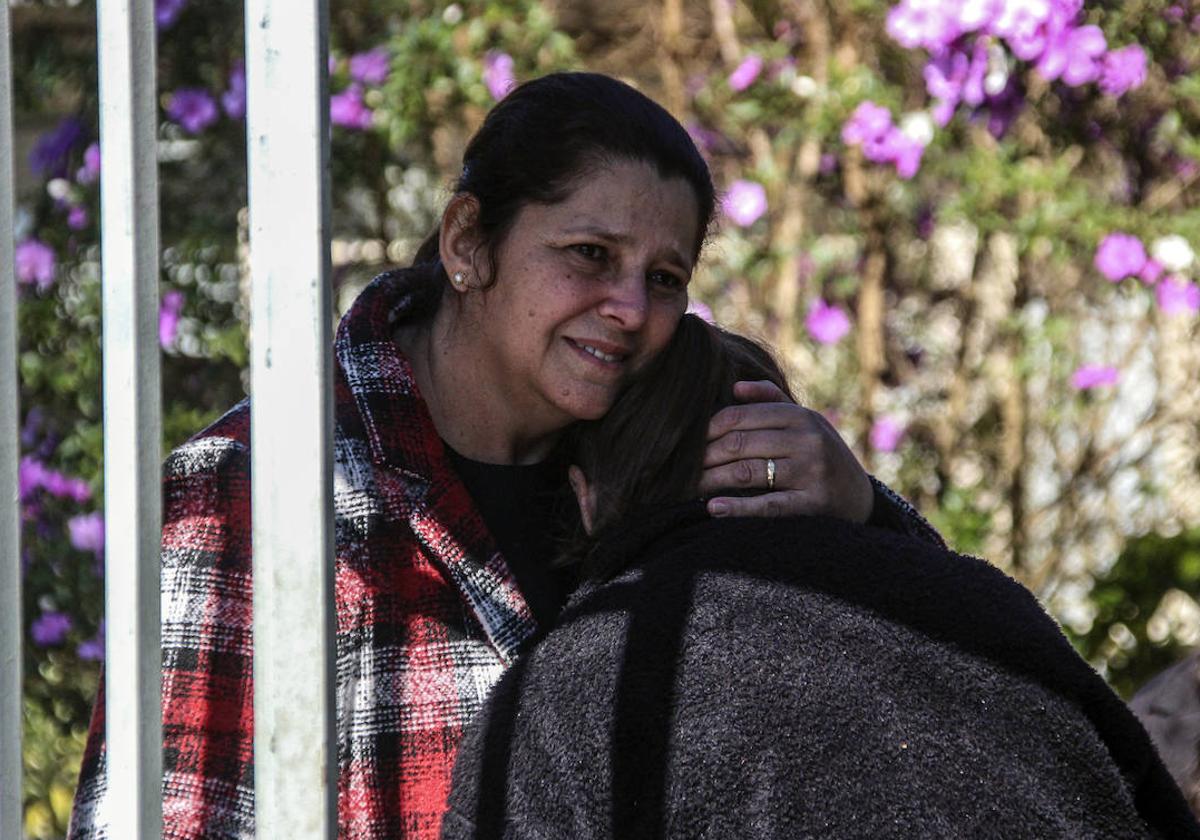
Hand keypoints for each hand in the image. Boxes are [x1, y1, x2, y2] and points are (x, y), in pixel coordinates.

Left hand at [699, 380, 873, 520]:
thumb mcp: (806, 422)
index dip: (708, 430)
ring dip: (713, 481)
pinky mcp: (813, 504)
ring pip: (748, 473)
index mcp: (800, 416)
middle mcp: (808, 440)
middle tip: (682, 469)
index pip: (740, 417)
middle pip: (739, 444)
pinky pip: (768, 505)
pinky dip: (737, 508)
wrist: (861, 498)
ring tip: (690, 488)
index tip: (688, 443)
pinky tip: (714, 509)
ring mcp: (812, 473)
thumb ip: (772, 400)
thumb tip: (734, 388)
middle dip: (705, 457)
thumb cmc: (821, 455)